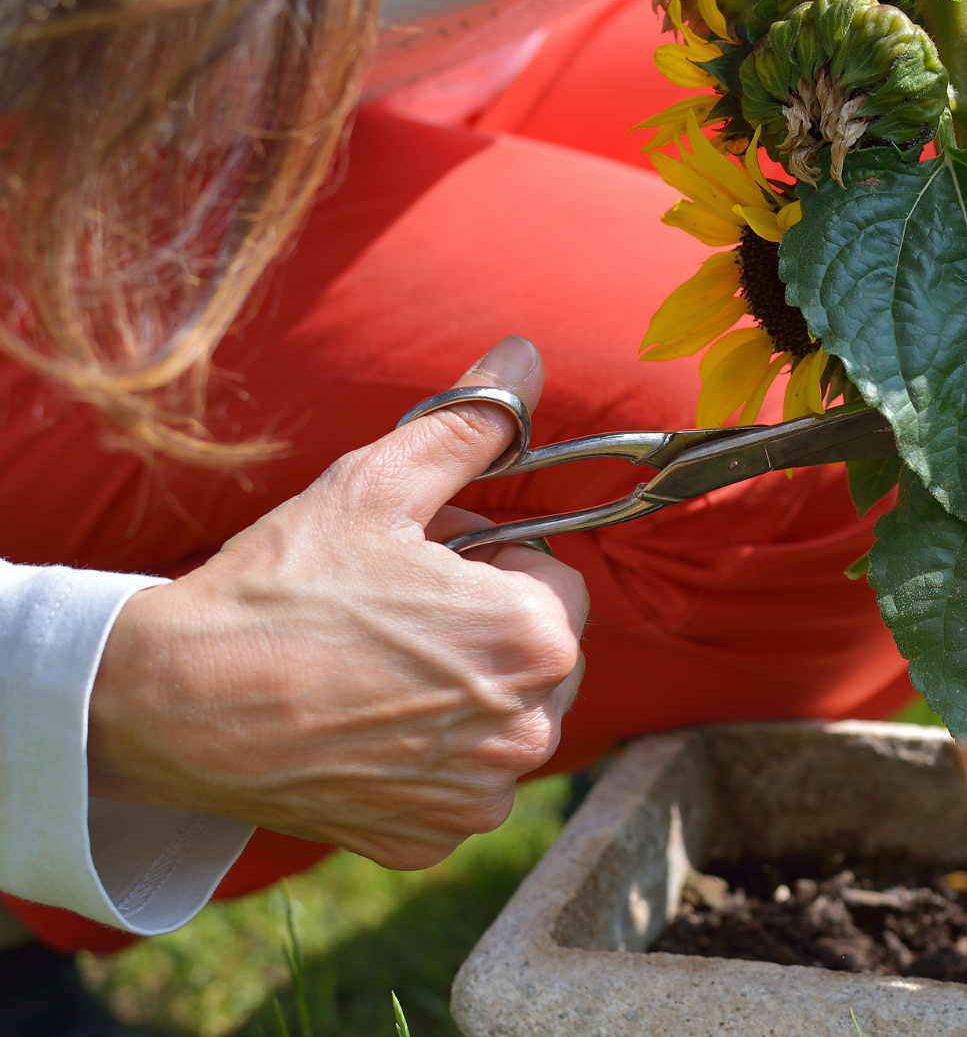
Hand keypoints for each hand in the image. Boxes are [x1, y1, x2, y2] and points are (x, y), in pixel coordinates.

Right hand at [87, 337, 587, 870]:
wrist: (180, 701)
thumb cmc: (286, 587)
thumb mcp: (379, 484)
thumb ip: (471, 423)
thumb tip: (523, 357)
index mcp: (534, 637)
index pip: (556, 582)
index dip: (494, 564)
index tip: (430, 567)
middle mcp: (527, 729)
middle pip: (539, 653)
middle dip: (487, 625)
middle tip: (400, 613)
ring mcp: (478, 796)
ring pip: (504, 718)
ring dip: (464, 690)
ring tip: (379, 665)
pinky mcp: (431, 839)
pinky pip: (459, 782)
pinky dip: (427, 755)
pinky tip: (365, 724)